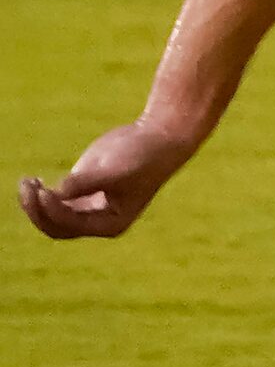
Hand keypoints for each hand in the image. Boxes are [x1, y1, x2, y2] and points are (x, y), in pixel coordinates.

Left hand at [19, 117, 199, 240]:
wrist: (156, 139)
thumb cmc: (141, 157)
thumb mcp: (115, 170)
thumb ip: (86, 183)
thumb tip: (55, 192)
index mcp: (110, 225)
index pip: (70, 227)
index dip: (52, 211)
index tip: (44, 189)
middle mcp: (98, 221)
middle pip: (57, 227)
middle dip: (38, 211)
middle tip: (27, 186)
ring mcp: (88, 206)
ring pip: (52, 216)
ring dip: (35, 203)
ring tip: (27, 181)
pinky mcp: (82, 190)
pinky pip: (54, 202)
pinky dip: (40, 195)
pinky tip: (33, 181)